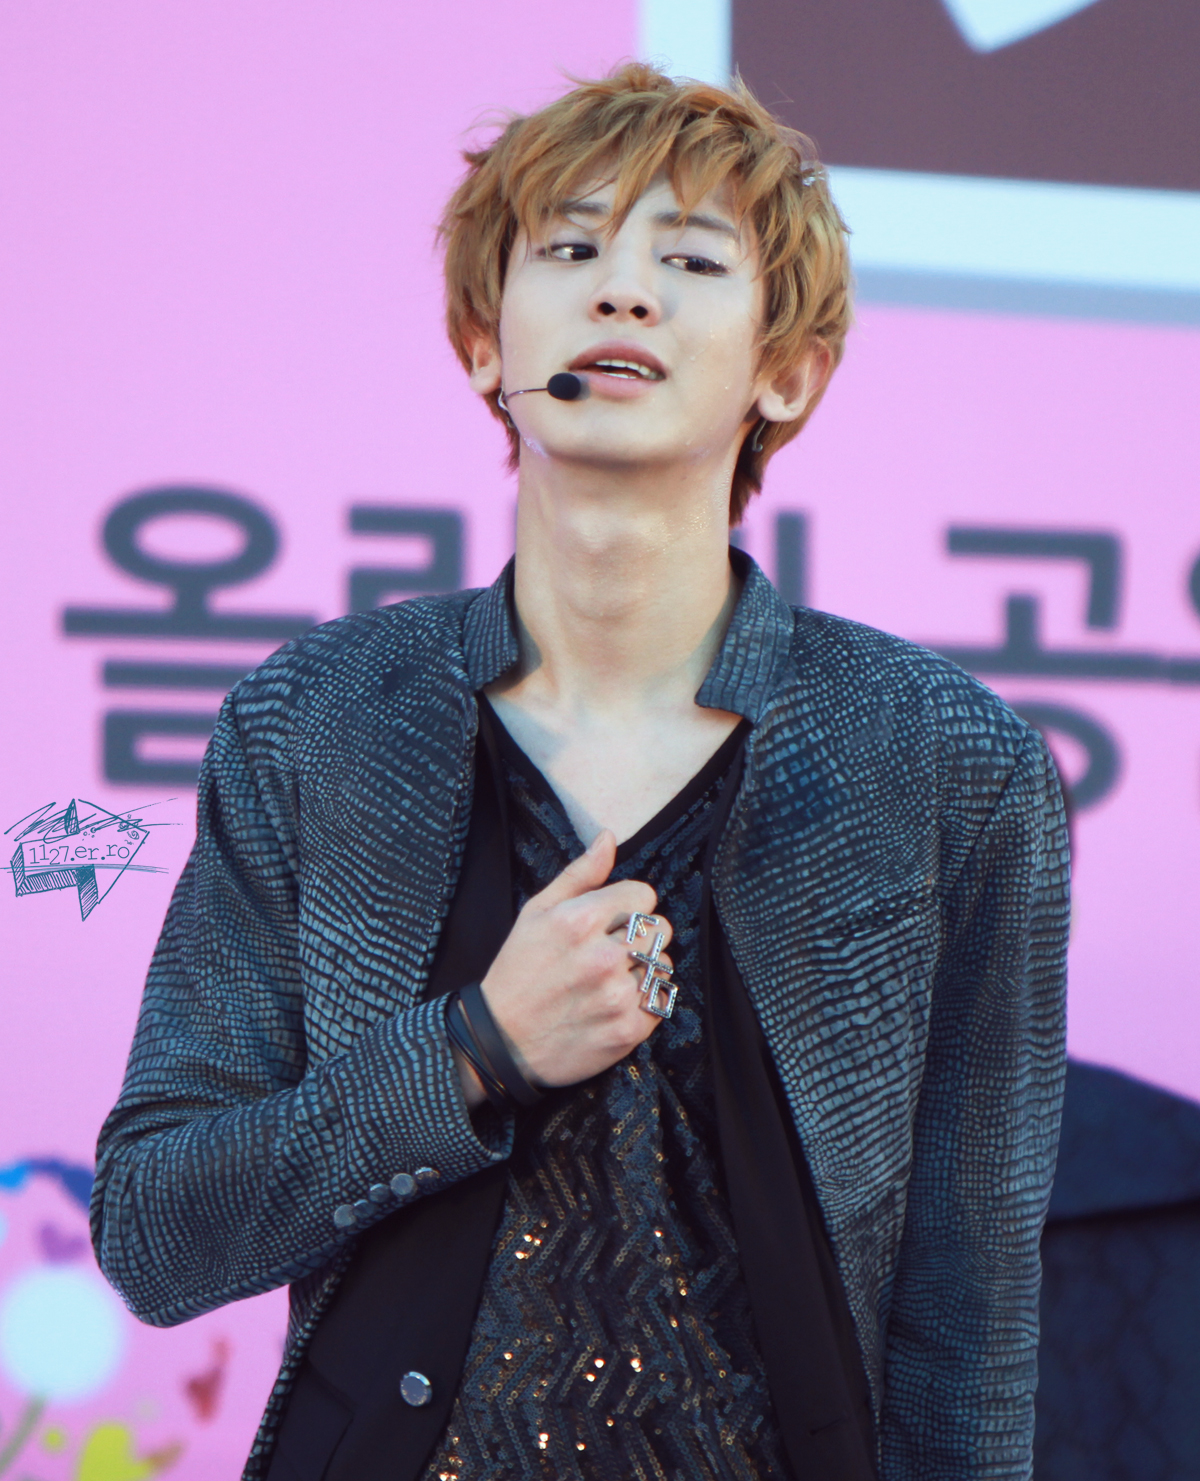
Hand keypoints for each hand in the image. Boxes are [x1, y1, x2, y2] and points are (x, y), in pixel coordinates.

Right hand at [454, 830, 671, 1106]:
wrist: (499, 1040)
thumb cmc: (518, 970)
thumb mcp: (537, 912)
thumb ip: (579, 874)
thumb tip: (608, 837)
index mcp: (580, 920)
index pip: (644, 895)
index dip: (629, 906)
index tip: (610, 922)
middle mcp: (602, 956)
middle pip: (661, 928)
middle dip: (640, 937)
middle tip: (611, 952)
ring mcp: (617, 996)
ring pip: (663, 965)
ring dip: (643, 971)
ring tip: (610, 980)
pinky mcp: (627, 1030)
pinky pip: (661, 1001)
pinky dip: (644, 1003)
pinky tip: (615, 1004)